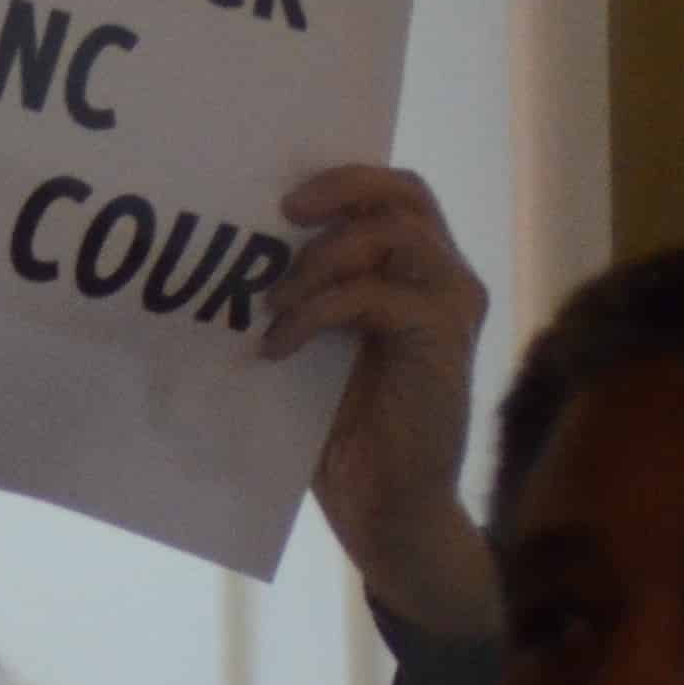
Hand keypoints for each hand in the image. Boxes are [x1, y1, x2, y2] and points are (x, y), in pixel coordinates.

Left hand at [268, 164, 498, 636]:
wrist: (384, 507)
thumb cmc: (342, 431)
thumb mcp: (315, 344)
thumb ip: (304, 292)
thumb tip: (231, 245)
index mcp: (417, 271)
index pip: (392, 191)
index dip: (342, 176)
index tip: (278, 194)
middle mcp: (446, 278)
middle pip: (405, 193)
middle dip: (340, 189)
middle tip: (281, 213)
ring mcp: (452, 306)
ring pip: (394, 234)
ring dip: (322, 258)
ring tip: (274, 300)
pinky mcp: (444, 340)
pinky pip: (376, 295)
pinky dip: (319, 311)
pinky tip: (281, 344)